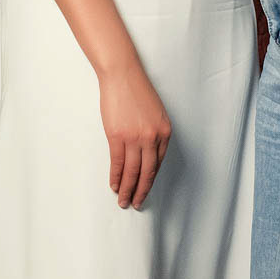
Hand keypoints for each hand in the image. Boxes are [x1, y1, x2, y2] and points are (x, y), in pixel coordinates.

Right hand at [98, 59, 171, 209]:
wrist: (122, 75)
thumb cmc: (136, 91)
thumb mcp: (154, 113)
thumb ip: (153, 133)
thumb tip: (145, 154)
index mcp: (164, 132)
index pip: (158, 164)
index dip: (150, 179)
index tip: (144, 189)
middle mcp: (153, 137)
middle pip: (147, 172)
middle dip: (141, 191)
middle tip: (136, 204)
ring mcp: (135, 138)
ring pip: (133, 172)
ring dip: (128, 189)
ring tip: (123, 201)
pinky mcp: (118, 136)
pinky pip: (118, 163)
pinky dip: (116, 177)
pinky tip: (114, 186)